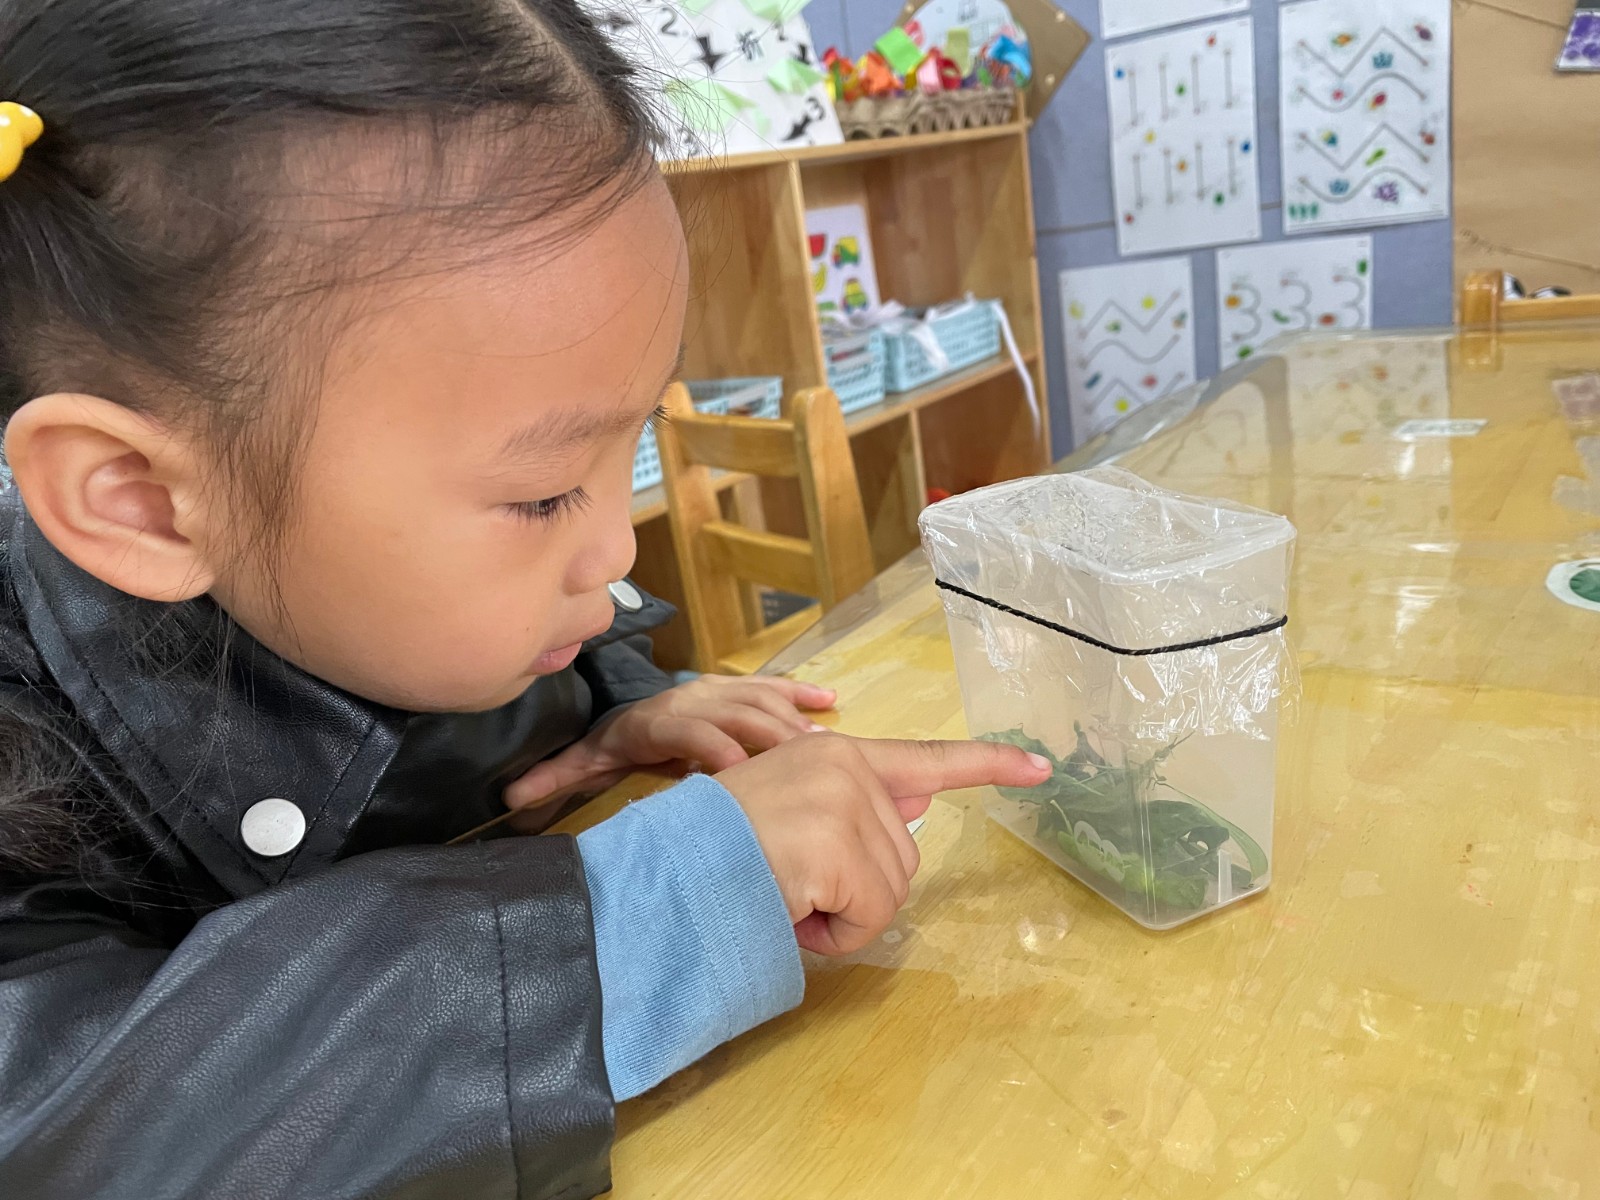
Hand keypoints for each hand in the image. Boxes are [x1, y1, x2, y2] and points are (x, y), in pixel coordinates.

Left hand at [505, 675, 836, 817]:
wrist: (626, 706)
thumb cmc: (611, 741)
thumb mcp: (583, 759)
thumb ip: (553, 777)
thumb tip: (511, 795)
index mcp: (655, 720)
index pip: (688, 731)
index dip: (712, 749)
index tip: (738, 775)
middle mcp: (690, 697)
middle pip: (735, 713)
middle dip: (770, 737)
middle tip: (805, 766)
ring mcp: (716, 689)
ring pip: (758, 699)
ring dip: (791, 721)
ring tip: (825, 747)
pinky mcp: (736, 687)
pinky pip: (771, 686)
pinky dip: (800, 693)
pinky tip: (830, 704)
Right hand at [717, 734, 1050, 955]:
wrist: (665, 870)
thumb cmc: (716, 849)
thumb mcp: (787, 811)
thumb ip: (852, 809)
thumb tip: (915, 808)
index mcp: (834, 753)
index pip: (926, 758)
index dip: (988, 763)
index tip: (1042, 767)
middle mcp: (844, 765)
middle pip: (902, 858)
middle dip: (856, 892)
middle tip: (792, 886)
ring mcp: (842, 802)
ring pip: (889, 893)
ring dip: (842, 915)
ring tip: (784, 895)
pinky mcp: (835, 845)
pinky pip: (868, 917)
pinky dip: (833, 934)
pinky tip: (789, 910)